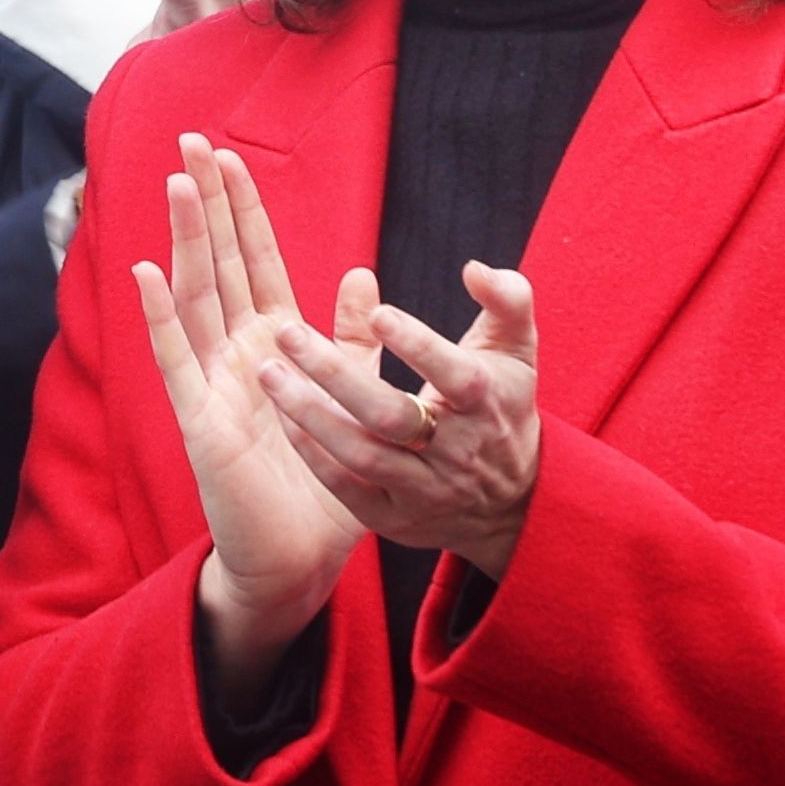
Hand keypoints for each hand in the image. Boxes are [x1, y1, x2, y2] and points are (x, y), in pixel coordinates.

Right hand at [128, 134, 367, 689]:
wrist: (300, 560)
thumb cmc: (322, 486)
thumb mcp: (356, 400)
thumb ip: (354, 340)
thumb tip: (362, 273)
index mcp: (276, 346)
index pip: (256, 262)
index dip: (244, 208)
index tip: (230, 154)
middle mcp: (239, 355)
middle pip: (220, 264)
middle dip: (208, 204)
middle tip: (191, 142)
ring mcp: (215, 384)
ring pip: (196, 298)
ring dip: (186, 241)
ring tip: (177, 184)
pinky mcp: (201, 422)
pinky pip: (177, 362)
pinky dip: (159, 317)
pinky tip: (144, 271)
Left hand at [263, 257, 545, 583]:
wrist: (513, 503)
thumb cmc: (501, 404)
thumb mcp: (515, 350)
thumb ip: (506, 299)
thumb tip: (473, 268)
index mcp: (486, 401)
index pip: (456, 375)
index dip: (418, 345)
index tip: (377, 314)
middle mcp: (456, 450)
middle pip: (392, 416)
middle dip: (336, 375)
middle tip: (287, 332)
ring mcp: (423, 488)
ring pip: (362, 455)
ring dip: (310, 414)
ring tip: (268, 372)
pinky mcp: (394, 517)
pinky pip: (347, 488)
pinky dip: (313, 454)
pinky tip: (282, 416)